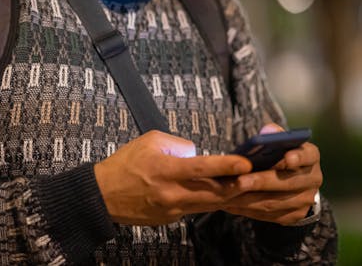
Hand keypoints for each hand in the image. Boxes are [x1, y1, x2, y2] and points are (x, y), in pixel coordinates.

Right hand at [94, 130, 251, 225]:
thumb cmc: (125, 164)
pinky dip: (209, 201)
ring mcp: (172, 210)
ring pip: (209, 204)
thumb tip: (196, 153)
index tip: (246, 162)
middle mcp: (171, 193)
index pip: (203, 168)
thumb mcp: (150, 141)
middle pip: (213, 192)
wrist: (102, 195)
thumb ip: (178, 145)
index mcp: (165, 170)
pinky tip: (221, 194)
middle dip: (238, 186)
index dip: (227, 165)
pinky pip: (196, 208)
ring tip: (247, 185)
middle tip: (258, 177)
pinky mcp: (171, 219)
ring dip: (228, 195)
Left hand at [222, 123, 322, 224]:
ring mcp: (305, 199)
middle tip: (240, 181)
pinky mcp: (295, 215)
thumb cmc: (281, 155)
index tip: (287, 158)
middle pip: (287, 182)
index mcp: (311, 156)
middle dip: (261, 182)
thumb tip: (268, 131)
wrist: (295, 182)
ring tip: (228, 194)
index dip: (298, 157)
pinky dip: (249, 210)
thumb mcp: (282, 142)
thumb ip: (274, 136)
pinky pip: (270, 215)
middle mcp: (313, 179)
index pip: (308, 155)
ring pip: (276, 202)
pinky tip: (231, 204)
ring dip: (250, 199)